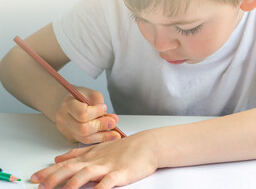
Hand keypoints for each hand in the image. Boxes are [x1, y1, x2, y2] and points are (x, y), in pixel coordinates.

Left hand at [31, 131, 158, 188]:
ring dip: (72, 183)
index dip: (49, 171)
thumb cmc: (124, 148)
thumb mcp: (98, 148)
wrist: (146, 145)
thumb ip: (77, 153)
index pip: (66, 164)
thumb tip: (58, 158)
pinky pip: (108, 182)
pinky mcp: (121, 173)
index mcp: (90, 156)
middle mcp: (96, 161)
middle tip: (40, 186)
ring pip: (86, 174)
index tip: (34, 179)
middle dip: (54, 178)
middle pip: (72, 169)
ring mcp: (108, 167)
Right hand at [55, 86, 120, 143]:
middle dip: (101, 126)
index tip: (104, 107)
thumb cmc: (80, 97)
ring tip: (115, 134)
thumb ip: (101, 105)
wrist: (67, 102)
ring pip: (85, 138)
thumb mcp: (91, 94)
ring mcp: (65, 130)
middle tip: (113, 123)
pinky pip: (86, 141)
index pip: (82, 113)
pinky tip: (109, 136)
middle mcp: (63, 119)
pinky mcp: (71, 137)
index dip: (96, 112)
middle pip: (83, 129)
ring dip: (103, 136)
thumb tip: (112, 120)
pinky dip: (99, 139)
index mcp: (67, 104)